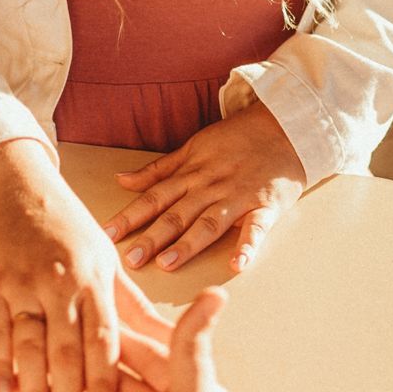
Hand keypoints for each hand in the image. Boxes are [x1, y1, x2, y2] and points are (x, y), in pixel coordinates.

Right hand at [0, 141, 170, 391]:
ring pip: (30, 346)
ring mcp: (24, 284)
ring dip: (34, 390)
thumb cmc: (69, 228)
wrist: (16, 186)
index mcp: (96, 279)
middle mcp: (61, 282)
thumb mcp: (109, 261)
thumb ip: (135, 307)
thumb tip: (176, 337)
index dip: (105, 381)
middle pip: (67, 351)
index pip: (104, 339)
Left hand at [103, 101, 303, 273]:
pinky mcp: (266, 206)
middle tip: (130, 260)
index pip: (154, 198)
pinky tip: (237, 264)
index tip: (108, 234)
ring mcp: (238, 197)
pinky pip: (256, 228)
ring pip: (209, 222)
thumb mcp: (192, 148)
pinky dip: (248, 245)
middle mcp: (210, 187)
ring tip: (168, 263)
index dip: (130, 216)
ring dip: (188, 243)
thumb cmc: (235, 140)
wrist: (284, 127)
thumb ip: (158, 169)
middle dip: (152, 237)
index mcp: (191, 174)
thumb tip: (121, 180)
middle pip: (177, 214)